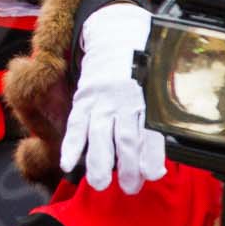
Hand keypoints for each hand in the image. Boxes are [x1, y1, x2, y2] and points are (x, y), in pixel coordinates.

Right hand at [62, 2, 166, 193]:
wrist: (114, 38)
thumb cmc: (139, 72)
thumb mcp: (154, 95)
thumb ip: (154, 131)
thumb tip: (157, 169)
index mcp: (144, 100)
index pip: (148, 133)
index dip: (149, 156)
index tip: (151, 176)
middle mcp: (123, 101)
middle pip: (125, 137)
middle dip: (126, 166)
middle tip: (128, 188)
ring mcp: (100, 100)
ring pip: (99, 133)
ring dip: (98, 160)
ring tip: (98, 183)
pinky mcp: (83, 100)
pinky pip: (75, 124)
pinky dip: (71, 145)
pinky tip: (68, 163)